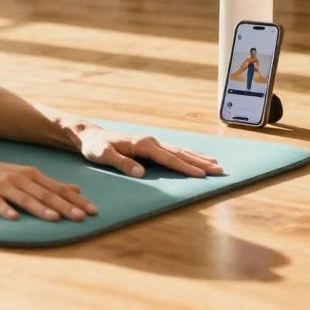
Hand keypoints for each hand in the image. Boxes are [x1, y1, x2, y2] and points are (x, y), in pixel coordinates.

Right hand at [0, 155, 97, 220]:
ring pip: (24, 198)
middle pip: (44, 194)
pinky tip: (14, 218)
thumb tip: (77, 189)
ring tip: (54, 218)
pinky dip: (5, 209)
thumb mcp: (25, 174)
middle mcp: (19, 178)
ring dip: (39, 208)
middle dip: (64, 206)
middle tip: (81, 217)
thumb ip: (50, 184)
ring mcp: (2, 185)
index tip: (93, 211)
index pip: (58, 188)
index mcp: (31, 174)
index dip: (76, 200)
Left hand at [76, 125, 223, 177]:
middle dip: (200, 162)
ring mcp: (151, 142)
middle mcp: (150, 141)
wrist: (89, 135)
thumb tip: (141, 173)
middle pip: (179, 153)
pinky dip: (187, 154)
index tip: (202, 174)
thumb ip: (121, 163)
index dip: (185, 167)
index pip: (168, 158)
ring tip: (216, 164)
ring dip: (197, 157)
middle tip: (220, 170)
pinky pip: (173, 150)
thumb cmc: (95, 147)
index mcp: (142, 144)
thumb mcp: (103, 155)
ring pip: (179, 150)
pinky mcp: (149, 145)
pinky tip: (196, 158)